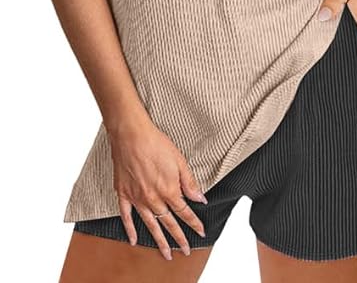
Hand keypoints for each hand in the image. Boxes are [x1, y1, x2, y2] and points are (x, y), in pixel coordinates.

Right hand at [107, 117, 206, 260]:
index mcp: (168, 190)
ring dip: (159, 240)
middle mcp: (153, 198)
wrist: (131, 135)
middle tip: (186, 250)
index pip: (184, 212)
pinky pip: (126, 216)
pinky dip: (130, 229)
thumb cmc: (156, 143)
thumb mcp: (179, 160)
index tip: (201, 231)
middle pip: (169, 223)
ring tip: (166, 253)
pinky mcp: (123, 193)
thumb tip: (200, 198)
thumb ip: (189, 182)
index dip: (194, 223)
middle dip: (179, 238)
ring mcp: (137, 198)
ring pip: (150, 224)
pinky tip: (134, 240)